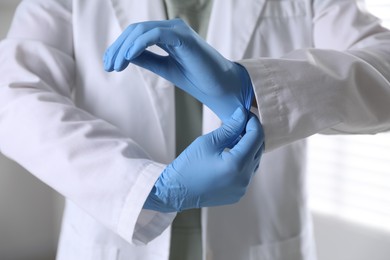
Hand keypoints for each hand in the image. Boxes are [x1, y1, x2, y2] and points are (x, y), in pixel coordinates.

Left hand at [104, 19, 253, 121]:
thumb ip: (147, 59)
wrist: (219, 88)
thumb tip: (125, 55)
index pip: (137, 34)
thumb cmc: (196, 78)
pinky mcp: (184, 38)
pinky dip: (139, 45)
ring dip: (124, 48)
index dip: (119, 47)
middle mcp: (172, 28)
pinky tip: (128, 58)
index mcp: (167, 35)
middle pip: (135, 30)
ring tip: (115, 66)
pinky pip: (155, 35)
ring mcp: (178, 31)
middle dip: (117, 48)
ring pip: (142, 31)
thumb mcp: (164, 68)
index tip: (108, 65)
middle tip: (108, 67)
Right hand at [143, 107, 263, 211]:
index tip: (246, 114)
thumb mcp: (208, 142)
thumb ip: (229, 128)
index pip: (256, 137)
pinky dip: (244, 161)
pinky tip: (231, 154)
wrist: (176, 191)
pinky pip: (248, 173)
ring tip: (234, 138)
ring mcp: (242, 188)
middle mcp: (244, 179)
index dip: (253, 122)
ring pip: (255, 161)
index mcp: (237, 164)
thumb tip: (242, 114)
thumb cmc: (189, 165)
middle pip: (259, 149)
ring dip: (249, 148)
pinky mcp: (238, 193)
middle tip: (241, 123)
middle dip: (252, 134)